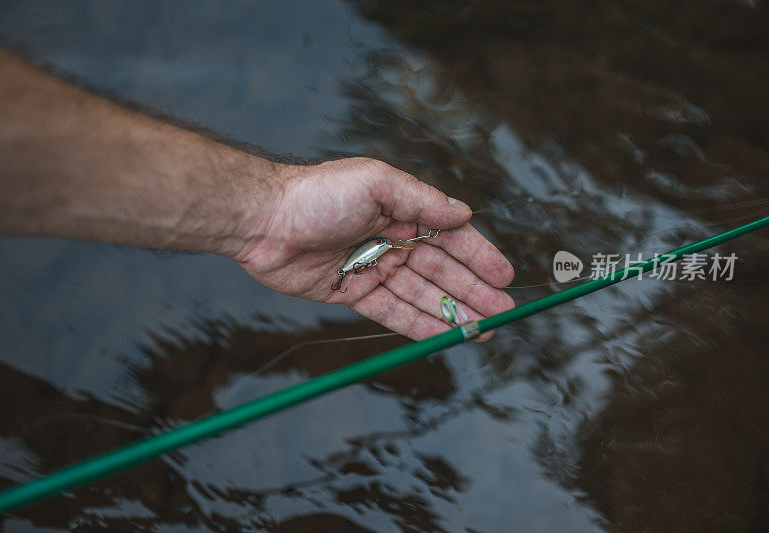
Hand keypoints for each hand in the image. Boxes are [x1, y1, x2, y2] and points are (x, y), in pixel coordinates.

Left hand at [233, 158, 514, 340]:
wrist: (263, 221)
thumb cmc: (318, 194)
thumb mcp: (376, 184)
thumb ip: (421, 200)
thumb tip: (463, 212)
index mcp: (401, 212)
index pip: (450, 238)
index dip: (479, 257)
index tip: (505, 276)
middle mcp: (391, 241)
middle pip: (441, 271)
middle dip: (473, 292)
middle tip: (502, 313)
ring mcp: (373, 269)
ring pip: (422, 296)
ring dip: (453, 313)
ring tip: (484, 331)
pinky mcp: (352, 293)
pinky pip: (392, 313)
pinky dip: (419, 325)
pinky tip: (444, 337)